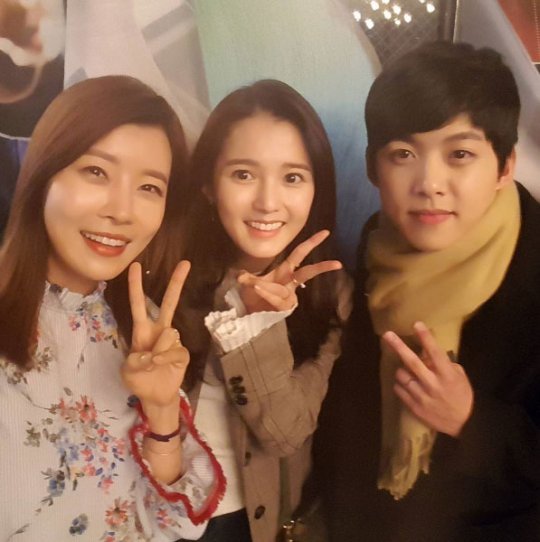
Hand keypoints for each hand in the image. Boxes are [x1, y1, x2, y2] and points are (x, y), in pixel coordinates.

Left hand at [121, 261, 189, 409]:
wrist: (155, 397)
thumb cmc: (139, 380)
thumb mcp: (127, 371)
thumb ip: (135, 360)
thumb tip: (152, 352)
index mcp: (142, 330)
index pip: (138, 304)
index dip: (136, 286)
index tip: (135, 266)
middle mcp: (160, 330)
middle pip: (169, 303)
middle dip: (176, 283)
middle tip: (185, 263)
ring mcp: (173, 341)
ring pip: (168, 333)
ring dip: (156, 349)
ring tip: (151, 364)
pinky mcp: (183, 353)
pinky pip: (174, 349)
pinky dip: (164, 358)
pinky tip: (160, 364)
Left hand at [237, 230, 341, 312]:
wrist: (249, 315)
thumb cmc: (253, 296)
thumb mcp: (247, 282)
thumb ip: (246, 277)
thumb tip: (240, 275)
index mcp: (284, 271)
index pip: (300, 254)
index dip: (311, 243)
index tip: (325, 233)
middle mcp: (289, 283)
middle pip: (308, 272)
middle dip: (322, 267)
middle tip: (337, 263)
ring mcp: (289, 296)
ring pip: (283, 290)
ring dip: (268, 288)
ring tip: (255, 286)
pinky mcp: (286, 308)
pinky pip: (278, 299)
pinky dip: (267, 294)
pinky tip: (258, 291)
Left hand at [383, 321, 473, 436]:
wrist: (465, 424)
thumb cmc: (462, 394)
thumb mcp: (458, 375)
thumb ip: (442, 363)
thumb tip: (425, 351)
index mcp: (447, 375)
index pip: (435, 352)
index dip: (426, 338)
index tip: (417, 324)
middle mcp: (433, 384)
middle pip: (412, 362)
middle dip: (399, 347)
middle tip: (387, 334)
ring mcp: (422, 396)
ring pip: (401, 375)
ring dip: (402, 371)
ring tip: (410, 374)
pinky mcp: (414, 407)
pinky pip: (399, 389)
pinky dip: (401, 384)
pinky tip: (409, 385)